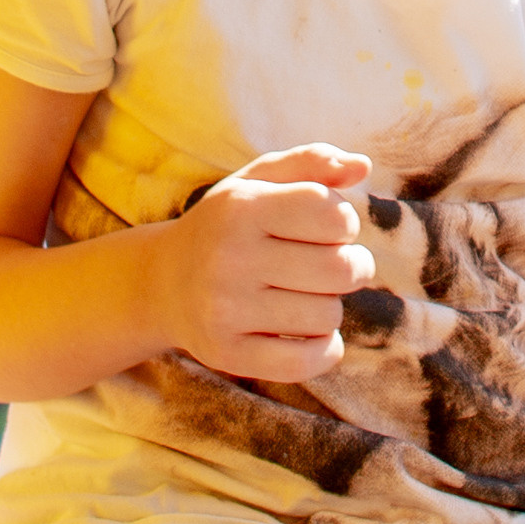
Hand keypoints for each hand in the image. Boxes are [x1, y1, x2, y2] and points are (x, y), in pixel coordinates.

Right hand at [155, 146, 374, 378]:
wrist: (162, 283)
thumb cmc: (228, 226)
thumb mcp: (259, 180)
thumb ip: (312, 162)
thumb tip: (362, 165)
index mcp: (242, 207)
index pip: (333, 215)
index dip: (344, 222)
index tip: (327, 228)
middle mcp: (230, 257)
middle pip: (340, 270)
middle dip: (352, 267)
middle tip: (332, 266)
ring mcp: (225, 309)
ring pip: (327, 316)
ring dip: (329, 307)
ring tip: (304, 295)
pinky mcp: (227, 353)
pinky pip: (305, 361)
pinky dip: (325, 350)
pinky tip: (311, 334)